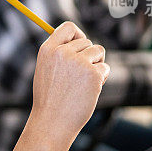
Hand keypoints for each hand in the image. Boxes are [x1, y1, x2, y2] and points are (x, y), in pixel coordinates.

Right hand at [31, 22, 109, 140]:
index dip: (77, 34)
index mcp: (48, 49)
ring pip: (98, 51)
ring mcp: (79, 62)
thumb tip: (80, 42)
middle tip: (79, 76)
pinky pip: (105, 68)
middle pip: (86, 41)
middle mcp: (63, 52)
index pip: (68, 27)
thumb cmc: (49, 99)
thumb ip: (60, 54)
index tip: (80, 45)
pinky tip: (89, 91)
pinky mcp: (93, 74)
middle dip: (88, 56)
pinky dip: (102, 78)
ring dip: (96, 65)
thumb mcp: (46, 70)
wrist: (52, 123)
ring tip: (84, 83)